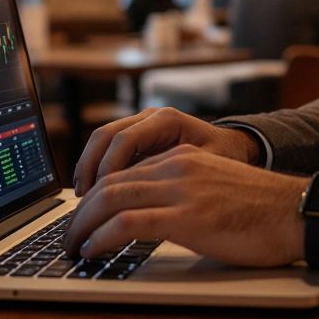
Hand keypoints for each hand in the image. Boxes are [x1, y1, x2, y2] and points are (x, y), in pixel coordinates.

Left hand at [62, 144, 306, 266]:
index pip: (123, 172)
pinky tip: (94, 251)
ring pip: (110, 200)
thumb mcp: (214, 189)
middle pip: (109, 183)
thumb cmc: (263, 211)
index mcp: (182, 157)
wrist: (297, 212)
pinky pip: (128, 222)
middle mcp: (177, 166)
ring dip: (82, 226)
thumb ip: (183, 195)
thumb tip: (151, 222)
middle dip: (80, 212)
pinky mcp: (188, 216)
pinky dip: (102, 237)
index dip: (94, 197)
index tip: (82, 218)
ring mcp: (182, 189)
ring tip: (73, 248)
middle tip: (68, 236)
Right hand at [73, 107, 258, 195]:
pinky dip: (96, 168)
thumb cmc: (226, 160)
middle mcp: (150, 118)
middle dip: (90, 167)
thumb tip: (149, 200)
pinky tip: (92, 192)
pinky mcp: (137, 138)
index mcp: (168, 120)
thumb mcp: (210, 168)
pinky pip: (108, 148)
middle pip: (106, 135)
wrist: (235, 148)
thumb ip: (179, 177)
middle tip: (83, 198)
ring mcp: (141, 125)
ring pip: (102, 140)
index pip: (126, 140)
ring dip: (88, 167)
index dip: (109, 167)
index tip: (101, 195)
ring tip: (82, 197)